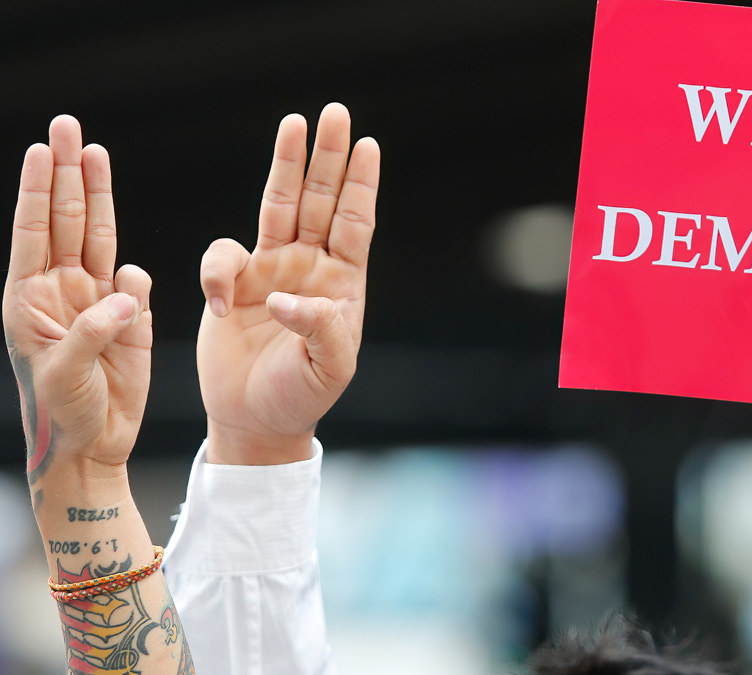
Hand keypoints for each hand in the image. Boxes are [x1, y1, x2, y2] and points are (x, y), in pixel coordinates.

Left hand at [2, 115, 151, 488]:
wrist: (96, 446)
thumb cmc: (63, 414)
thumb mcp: (64, 374)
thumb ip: (93, 329)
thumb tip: (128, 290)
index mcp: (28, 300)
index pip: (34, 232)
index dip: (39, 189)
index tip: (43, 149)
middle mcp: (59, 291)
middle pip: (65, 218)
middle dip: (66, 172)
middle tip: (67, 127)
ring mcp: (96, 300)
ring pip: (98, 235)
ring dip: (96, 194)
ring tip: (94, 151)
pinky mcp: (131, 317)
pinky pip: (137, 282)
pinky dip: (136, 282)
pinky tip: (128, 302)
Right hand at [197, 103, 379, 463]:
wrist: (256, 420)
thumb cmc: (301, 396)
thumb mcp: (328, 368)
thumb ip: (321, 329)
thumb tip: (287, 297)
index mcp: (342, 284)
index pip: (354, 223)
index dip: (360, 185)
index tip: (367, 146)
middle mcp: (310, 268)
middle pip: (320, 199)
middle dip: (327, 156)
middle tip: (335, 113)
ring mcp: (271, 272)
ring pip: (278, 205)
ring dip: (287, 164)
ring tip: (293, 123)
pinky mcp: (233, 285)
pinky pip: (223, 255)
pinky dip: (217, 269)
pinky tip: (222, 303)